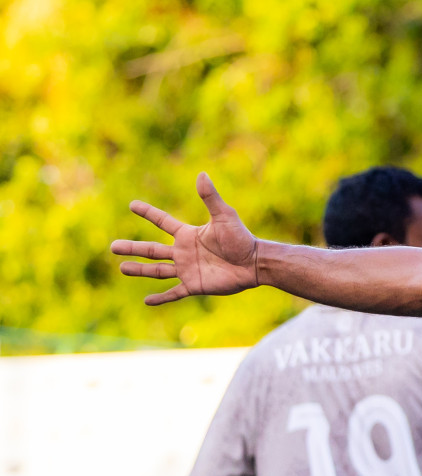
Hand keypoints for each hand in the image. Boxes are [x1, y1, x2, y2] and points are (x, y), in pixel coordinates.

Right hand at [112, 173, 258, 304]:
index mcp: (188, 235)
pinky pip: (174, 292)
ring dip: (140, 270)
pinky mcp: (194, 285)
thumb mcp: (224, 216)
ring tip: (122, 268)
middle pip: (152, 250)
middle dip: (132, 248)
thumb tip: (201, 174)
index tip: (132, 205)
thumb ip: (210, 197)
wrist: (255, 263)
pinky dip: (161, 298)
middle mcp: (184, 252)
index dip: (148, 213)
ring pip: (157, 270)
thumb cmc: (241, 238)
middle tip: (112, 247)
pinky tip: (147, 301)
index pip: (163, 221)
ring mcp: (187, 269)